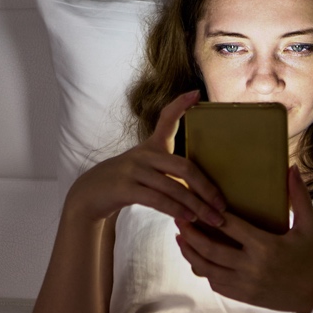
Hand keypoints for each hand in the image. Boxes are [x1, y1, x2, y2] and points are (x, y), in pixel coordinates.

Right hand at [62, 90, 226, 227]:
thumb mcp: (145, 168)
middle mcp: (143, 154)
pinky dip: (176, 210)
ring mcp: (133, 170)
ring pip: (173, 187)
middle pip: (183, 167)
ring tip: (212, 219)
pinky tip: (188, 219)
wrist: (90, 194)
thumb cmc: (126, 182)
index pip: (166, 118)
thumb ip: (168, 169)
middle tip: (222, 205)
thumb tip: (201, 184)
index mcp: (151, 146)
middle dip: (207, 188)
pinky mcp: (125, 188)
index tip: (196, 93)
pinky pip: (157, 199)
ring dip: (196, 206)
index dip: (181, 104)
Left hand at [175, 166, 312, 312]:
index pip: (230, 227)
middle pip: (211, 249)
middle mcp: (252, 267)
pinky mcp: (246, 297)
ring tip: (180, 238)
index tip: (196, 201)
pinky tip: (197, 259)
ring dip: (191, 254)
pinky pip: (217, 284)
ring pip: (208, 269)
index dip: (211, 214)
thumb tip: (292, 167)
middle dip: (191, 233)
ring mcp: (247, 284)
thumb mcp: (310, 225)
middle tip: (178, 217)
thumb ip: (298, 196)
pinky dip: (204, 271)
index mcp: (266, 246)